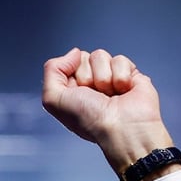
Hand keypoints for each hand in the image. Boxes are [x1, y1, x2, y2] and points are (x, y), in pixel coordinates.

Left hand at [42, 48, 174, 173]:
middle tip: (95, 95)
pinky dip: (121, 76)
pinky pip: (120, 59)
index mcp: (70, 91)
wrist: (122, 127)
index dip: (70, 73)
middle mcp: (89, 85)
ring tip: (109, 95)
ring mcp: (109, 78)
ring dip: (104, 77)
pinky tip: (123, 91)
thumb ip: (51, 71)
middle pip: (83, 57)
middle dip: (87, 75)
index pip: (66, 63)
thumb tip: (74, 53)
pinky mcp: (129, 74)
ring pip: (101, 55)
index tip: (77, 91)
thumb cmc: (90, 120)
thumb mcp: (53, 99)